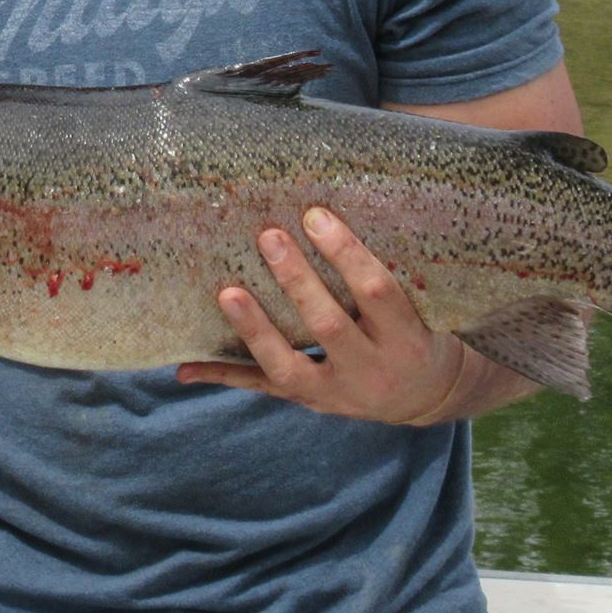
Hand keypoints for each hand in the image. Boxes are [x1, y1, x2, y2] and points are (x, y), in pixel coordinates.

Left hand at [178, 207, 466, 423]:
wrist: (427, 396)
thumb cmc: (418, 329)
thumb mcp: (420, 304)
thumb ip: (384, 270)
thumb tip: (326, 211)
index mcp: (407, 337)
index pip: (377, 291)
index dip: (346, 253)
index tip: (315, 215)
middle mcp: (372, 370)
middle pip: (329, 325)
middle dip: (297, 281)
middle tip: (268, 236)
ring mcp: (337, 392)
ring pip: (288, 365)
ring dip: (255, 329)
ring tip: (226, 293)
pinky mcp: (309, 401)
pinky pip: (261, 388)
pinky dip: (222, 376)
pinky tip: (184, 367)